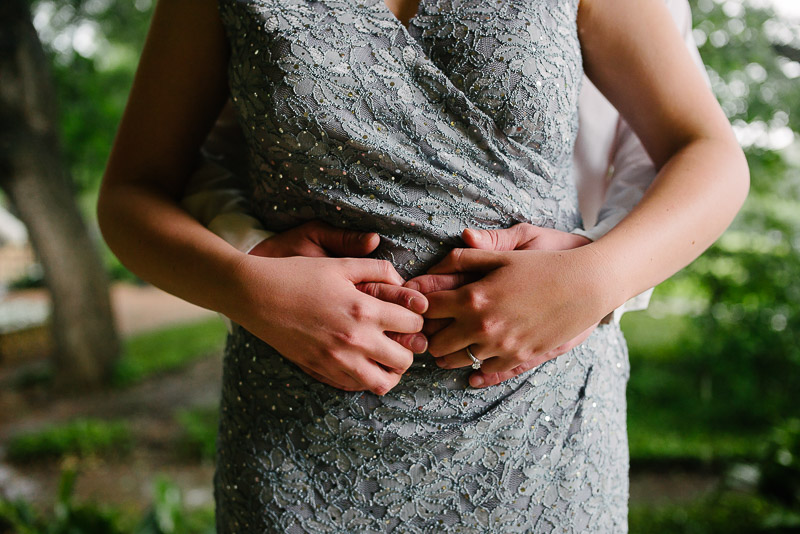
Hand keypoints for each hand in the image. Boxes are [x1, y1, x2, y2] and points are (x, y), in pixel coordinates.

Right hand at [247, 221, 429, 383]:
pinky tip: (361, 362)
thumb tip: (402, 279)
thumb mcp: (340, 264)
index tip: (409, 315)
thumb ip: (375, 268)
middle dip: (409, 349)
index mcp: (364, 310)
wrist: (256, 295)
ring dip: (390, 371)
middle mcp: (355, 340)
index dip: (417, 318)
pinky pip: (354, 387)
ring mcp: (337, 360)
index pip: (413, 324)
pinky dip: (364, 378)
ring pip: (382, 383)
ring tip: (384, 357)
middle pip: (405, 360)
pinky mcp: (320, 371)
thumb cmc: (298, 275)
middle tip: (400, 338)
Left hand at [406, 224, 601, 387]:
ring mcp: (502, 346)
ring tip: (444, 348)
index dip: (418, 307)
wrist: (589, 285)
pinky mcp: (521, 358)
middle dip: (428, 334)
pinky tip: (469, 372)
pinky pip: (489, 373)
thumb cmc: (546, 263)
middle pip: (437, 341)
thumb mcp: (506, 253)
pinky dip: (476, 373)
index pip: (428, 308)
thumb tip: (439, 258)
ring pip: (457, 361)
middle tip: (425, 331)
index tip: (414, 306)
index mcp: (474, 297)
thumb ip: (469, 256)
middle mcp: (483, 326)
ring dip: (448, 354)